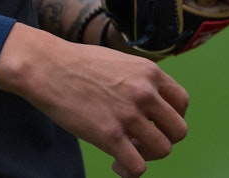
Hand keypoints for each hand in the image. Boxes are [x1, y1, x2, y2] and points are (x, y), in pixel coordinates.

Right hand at [0, 23, 188, 176]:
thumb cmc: (77, 64)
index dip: (170, 117)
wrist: (47, 67)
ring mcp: (128, 115)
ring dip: (147, 155)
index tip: (153, 122)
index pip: (182, 103)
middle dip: (163, 138)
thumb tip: (151, 104)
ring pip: (163, 150)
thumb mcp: (119, 62)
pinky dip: (130, 171)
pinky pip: (138, 167)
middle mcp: (145, 92)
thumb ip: (139, 80)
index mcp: (149, 72)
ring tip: (127, 150)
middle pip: (179, 130)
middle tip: (141, 139)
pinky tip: (116, 164)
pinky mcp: (110, 136)